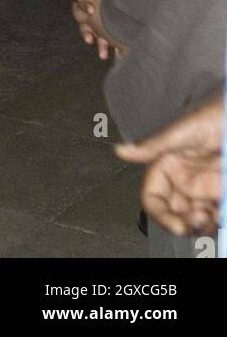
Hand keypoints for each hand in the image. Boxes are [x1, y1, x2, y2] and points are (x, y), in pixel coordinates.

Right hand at [71, 0, 125, 59]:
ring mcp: (101, 19)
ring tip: (103, 54)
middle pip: (87, 28)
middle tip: (91, 41)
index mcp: (81, 4)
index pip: (79, 12)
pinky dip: (115, 43)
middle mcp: (89, 14)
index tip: (92, 10)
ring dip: (101, 45)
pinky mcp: (112, 20)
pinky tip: (119, 51)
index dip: (84, 11)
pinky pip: (112, 35)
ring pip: (99, 35)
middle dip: (89, 35)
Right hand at [116, 94, 223, 236]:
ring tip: (213, 221)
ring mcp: (204, 184)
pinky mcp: (221, 189)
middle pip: (174, 212)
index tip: (178, 227)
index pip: (153, 196)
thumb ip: (154, 143)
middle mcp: (183, 177)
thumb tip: (120, 150)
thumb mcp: (185, 128)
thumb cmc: (216, 110)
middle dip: (184, 224)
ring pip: (195, 217)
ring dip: (202, 226)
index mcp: (167, 163)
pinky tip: (221, 216)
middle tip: (200, 223)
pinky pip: (214, 212)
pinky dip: (217, 220)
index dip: (160, 214)